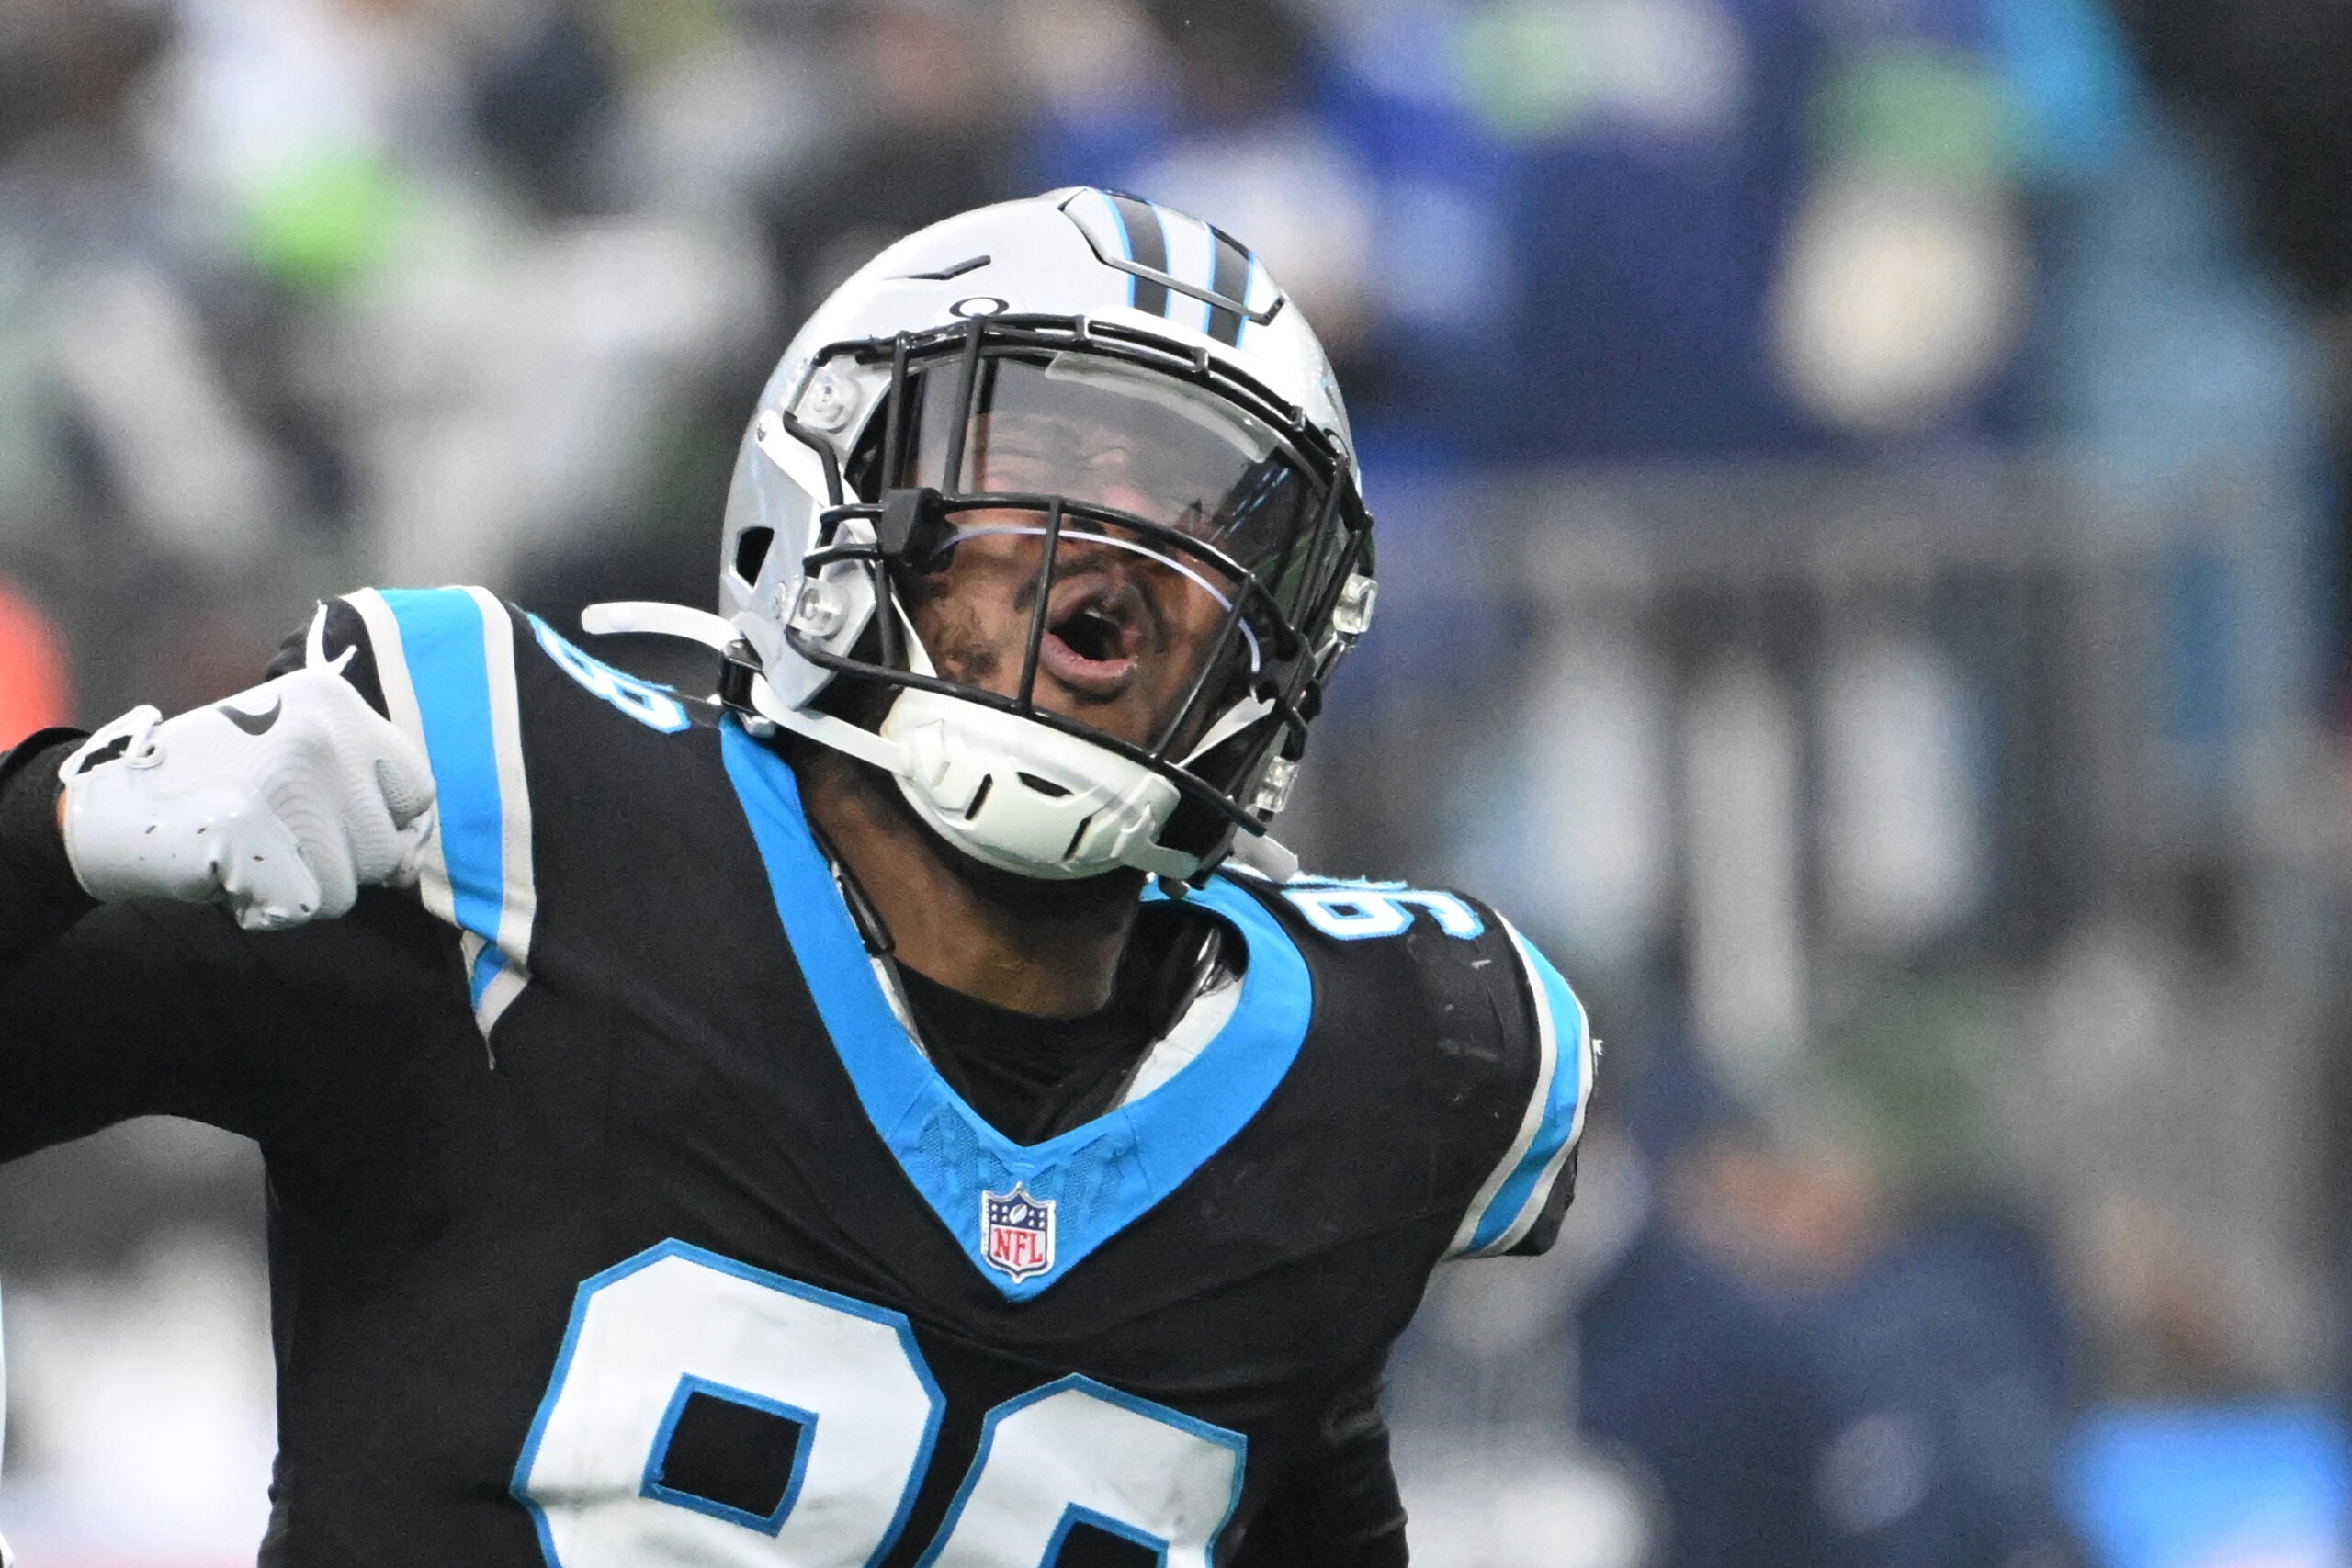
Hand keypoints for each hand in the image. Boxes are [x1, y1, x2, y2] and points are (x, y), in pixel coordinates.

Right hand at [59, 665, 436, 930]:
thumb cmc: (215, 786)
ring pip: (353, 883)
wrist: (107, 807)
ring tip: (252, 850)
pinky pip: (311, 906)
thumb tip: (411, 853)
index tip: (338, 830)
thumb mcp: (294, 750)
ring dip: (306, 885)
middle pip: (387, 844)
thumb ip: (361, 786)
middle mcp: (319, 732)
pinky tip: (232, 875)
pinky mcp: (252, 831)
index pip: (417, 789)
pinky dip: (272, 909)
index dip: (386, 826)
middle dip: (341, 861)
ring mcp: (287, 780)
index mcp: (334, 700)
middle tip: (276, 838)